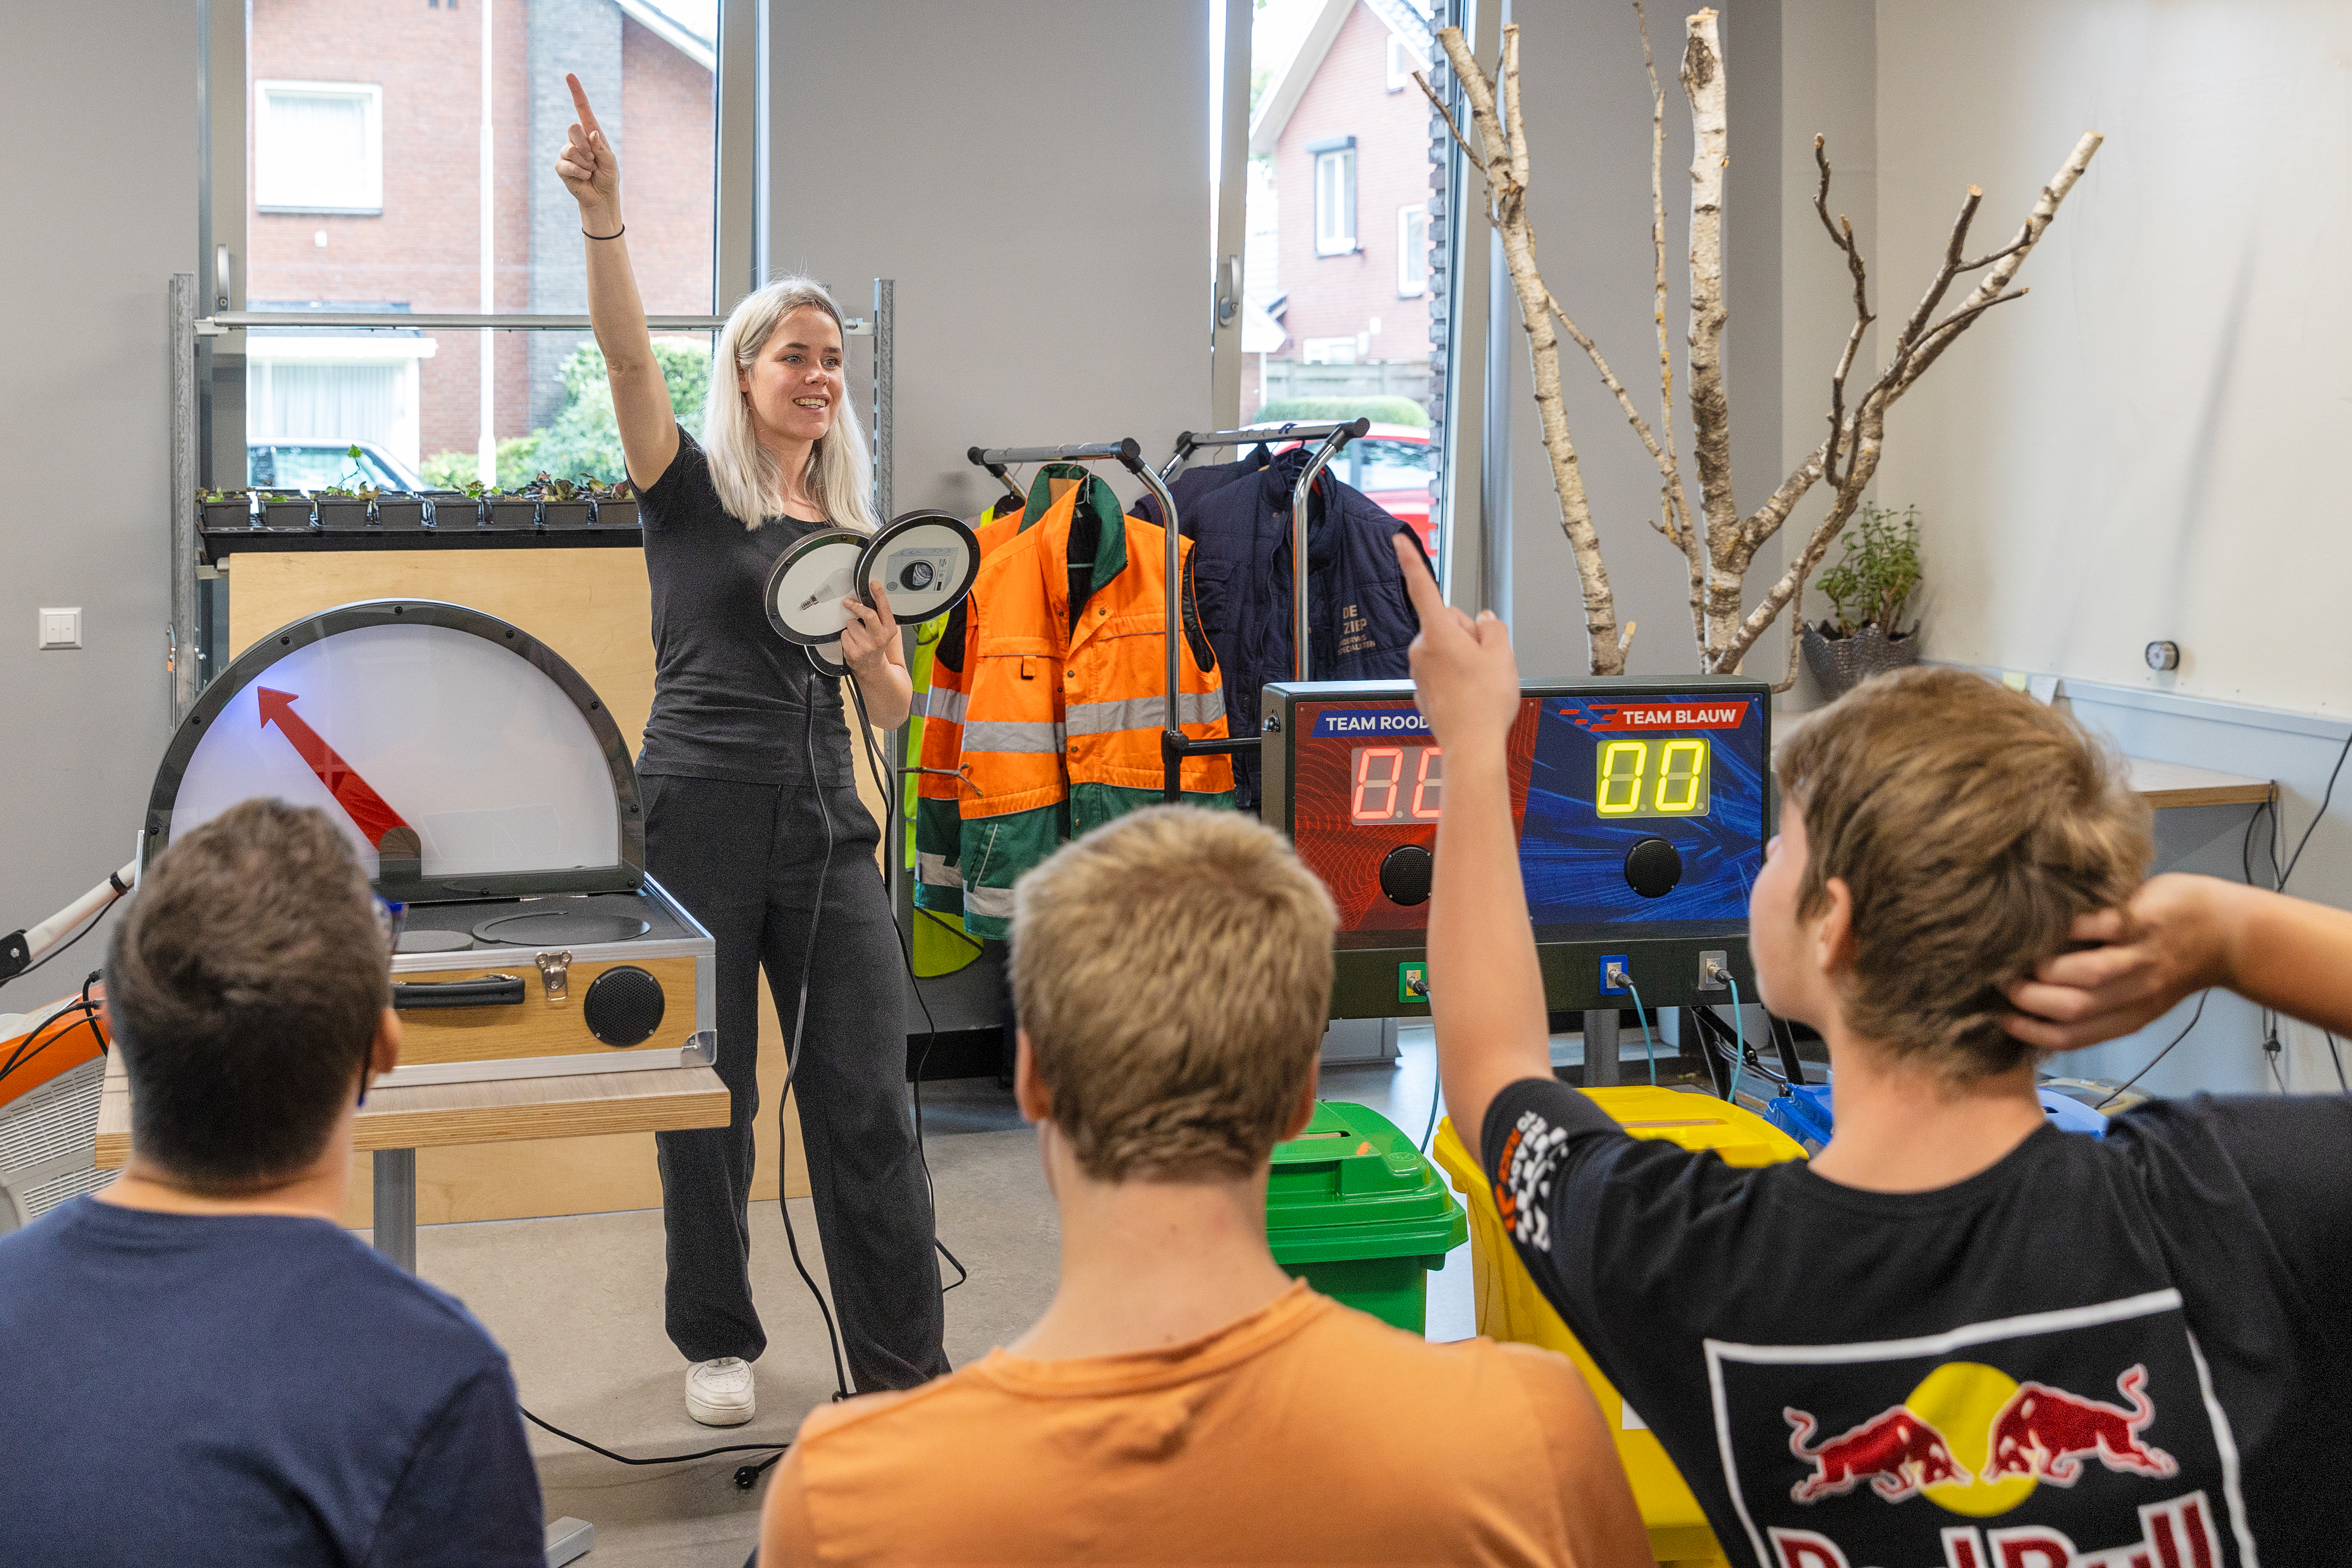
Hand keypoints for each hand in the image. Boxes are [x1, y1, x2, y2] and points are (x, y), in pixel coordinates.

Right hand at [555, 74, 620, 223]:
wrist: (601, 196)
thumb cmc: (607, 176)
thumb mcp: (610, 162)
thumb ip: (602, 149)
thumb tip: (592, 134)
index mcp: (591, 133)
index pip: (582, 109)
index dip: (576, 92)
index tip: (569, 75)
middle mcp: (576, 139)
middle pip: (573, 128)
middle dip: (586, 147)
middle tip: (594, 161)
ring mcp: (566, 151)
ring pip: (570, 149)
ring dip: (585, 163)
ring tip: (590, 171)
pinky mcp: (560, 165)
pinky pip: (567, 165)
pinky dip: (580, 173)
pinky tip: (584, 178)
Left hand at [840, 580, 899, 678]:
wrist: (872, 666)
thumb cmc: (877, 645)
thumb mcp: (885, 630)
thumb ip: (880, 615)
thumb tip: (871, 597)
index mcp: (889, 630)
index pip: (884, 608)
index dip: (879, 594)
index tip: (874, 584)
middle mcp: (879, 637)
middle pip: (868, 614)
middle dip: (856, 606)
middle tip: (849, 602)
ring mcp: (866, 645)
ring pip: (851, 623)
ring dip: (851, 625)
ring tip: (857, 633)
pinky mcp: (853, 651)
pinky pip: (844, 634)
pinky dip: (846, 635)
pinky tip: (853, 640)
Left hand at [1395, 533, 1518, 751]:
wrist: (1472, 746)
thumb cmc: (1485, 703)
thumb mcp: (1503, 655)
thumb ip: (1493, 627)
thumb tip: (1484, 620)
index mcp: (1438, 633)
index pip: (1423, 587)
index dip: (1411, 559)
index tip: (1397, 539)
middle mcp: (1420, 648)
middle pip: (1448, 622)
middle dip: (1468, 634)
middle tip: (1485, 661)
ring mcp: (1418, 670)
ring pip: (1445, 647)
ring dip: (1463, 657)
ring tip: (1479, 682)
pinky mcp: (1421, 688)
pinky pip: (1442, 669)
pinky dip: (1456, 676)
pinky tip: (1469, 694)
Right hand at [2003, 874, 2233, 1049]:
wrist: (2230, 934)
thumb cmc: (2175, 962)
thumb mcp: (2143, 996)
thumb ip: (2103, 1003)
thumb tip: (2041, 1003)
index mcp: (2131, 1016)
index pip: (2071, 1036)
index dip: (2029, 1031)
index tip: (2001, 1018)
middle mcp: (2135, 993)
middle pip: (2072, 1009)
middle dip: (2028, 999)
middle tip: (2004, 983)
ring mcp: (2141, 958)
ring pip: (2086, 974)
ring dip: (2046, 967)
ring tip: (2026, 956)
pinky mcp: (2144, 921)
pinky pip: (2098, 926)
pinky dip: (2071, 927)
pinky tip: (2054, 923)